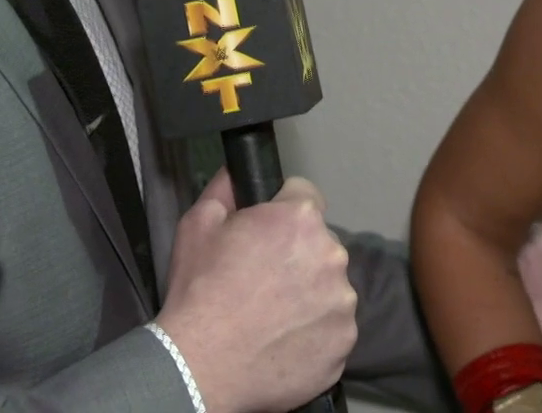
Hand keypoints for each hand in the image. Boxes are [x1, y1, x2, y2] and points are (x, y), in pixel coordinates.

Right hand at [154, 171, 356, 412]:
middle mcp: (333, 256)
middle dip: (297, 255)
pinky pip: (332, 329)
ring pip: (330, 288)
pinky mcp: (344, 344)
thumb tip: (238, 174)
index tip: (265, 233)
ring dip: (309, 295)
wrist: (200, 366)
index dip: (281, 211)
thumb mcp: (198, 225)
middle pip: (320, 244)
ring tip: (271, 316)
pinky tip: (282, 342)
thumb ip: (225, 190)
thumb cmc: (199, 292)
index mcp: (301, 220)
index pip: (304, 195)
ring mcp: (342, 304)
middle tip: (262, 280)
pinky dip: (313, 334)